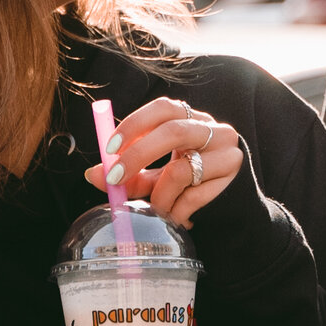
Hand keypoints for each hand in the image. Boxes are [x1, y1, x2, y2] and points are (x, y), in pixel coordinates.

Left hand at [88, 96, 243, 231]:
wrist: (233, 209)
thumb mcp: (159, 176)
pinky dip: (177, 210)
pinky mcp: (233, 174)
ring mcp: (226, 150)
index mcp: (190, 119)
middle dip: (138, 156)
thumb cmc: (190, 186)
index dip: (134, 124)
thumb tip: (92, 174)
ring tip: (156, 210)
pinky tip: (177, 217)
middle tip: (115, 179)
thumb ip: (131, 174)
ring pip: (181, 169)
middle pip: (172, 131)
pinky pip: (193, 194)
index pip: (163, 108)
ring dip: (159, 195)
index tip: (110, 149)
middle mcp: (213, 128)